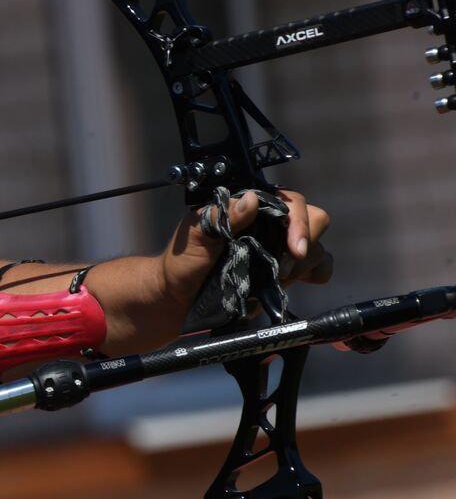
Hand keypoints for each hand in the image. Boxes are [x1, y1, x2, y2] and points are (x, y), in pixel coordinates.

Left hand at [161, 188, 333, 308]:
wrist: (179, 298)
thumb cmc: (183, 262)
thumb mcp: (195, 236)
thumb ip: (221, 216)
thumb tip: (251, 200)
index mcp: (251, 209)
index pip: (291, 201)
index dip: (298, 222)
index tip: (294, 249)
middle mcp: (271, 225)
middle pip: (315, 219)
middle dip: (305, 244)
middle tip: (282, 269)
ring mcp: (281, 248)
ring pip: (317, 245)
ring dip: (305, 264)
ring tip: (279, 278)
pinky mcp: (286, 272)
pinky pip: (319, 265)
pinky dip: (319, 272)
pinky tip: (308, 280)